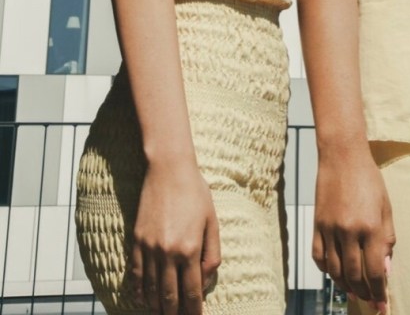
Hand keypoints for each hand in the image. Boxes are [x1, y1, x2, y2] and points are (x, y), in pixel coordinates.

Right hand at [130, 159, 220, 314]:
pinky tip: (144, 299)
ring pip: (151, 289)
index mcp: (190, 248)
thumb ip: (212, 254)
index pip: (192, 292)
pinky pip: (137, 273)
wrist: (168, 169)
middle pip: (170, 296)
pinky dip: (140, 290)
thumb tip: (206, 281)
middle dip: (174, 313)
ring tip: (163, 313)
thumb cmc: (195, 192)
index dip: (194, 310)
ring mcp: (150, 247)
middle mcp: (168, 252)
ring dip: (157, 305)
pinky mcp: (137, 240)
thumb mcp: (212, 221)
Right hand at [312, 148, 394, 309]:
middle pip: (354, 275)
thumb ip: (387, 239)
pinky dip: (327, 271)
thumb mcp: (386, 207)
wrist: (342, 156)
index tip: (382, 307)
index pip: (374, 272)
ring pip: (335, 271)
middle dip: (364, 294)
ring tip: (355, 293)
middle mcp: (349, 230)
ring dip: (346, 286)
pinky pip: (319, 257)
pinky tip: (336, 275)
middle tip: (370, 303)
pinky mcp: (316, 224)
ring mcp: (330, 228)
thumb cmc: (369, 179)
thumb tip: (384, 270)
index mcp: (371, 226)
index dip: (379, 293)